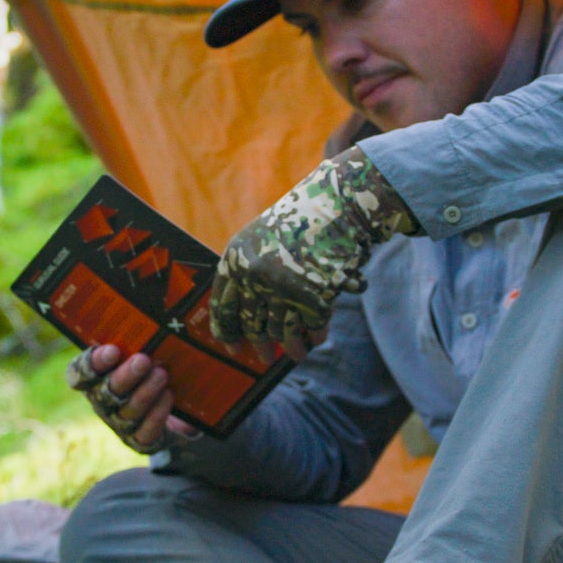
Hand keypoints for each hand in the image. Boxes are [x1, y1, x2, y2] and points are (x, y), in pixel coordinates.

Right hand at [67, 344, 199, 451]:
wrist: (170, 404)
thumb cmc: (149, 368)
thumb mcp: (141, 352)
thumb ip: (138, 344)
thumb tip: (152, 332)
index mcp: (93, 378)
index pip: (79, 373)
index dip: (93, 364)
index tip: (113, 350)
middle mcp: (101, 402)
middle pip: (106, 392)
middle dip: (126, 376)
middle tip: (143, 360)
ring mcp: (119, 423)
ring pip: (127, 411)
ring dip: (145, 392)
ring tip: (162, 375)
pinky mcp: (138, 440)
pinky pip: (145, 431)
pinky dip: (157, 414)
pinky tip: (168, 395)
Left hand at [209, 147, 418, 348]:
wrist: (339, 203)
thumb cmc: (301, 219)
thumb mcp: (260, 237)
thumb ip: (248, 272)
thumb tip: (245, 321)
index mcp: (235, 258)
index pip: (222, 305)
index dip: (226, 331)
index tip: (232, 348)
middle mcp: (253, 275)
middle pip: (250, 322)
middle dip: (258, 344)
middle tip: (263, 359)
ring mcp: (282, 287)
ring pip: (280, 330)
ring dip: (290, 346)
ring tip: (298, 355)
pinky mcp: (311, 297)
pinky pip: (310, 326)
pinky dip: (315, 335)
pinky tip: (317, 339)